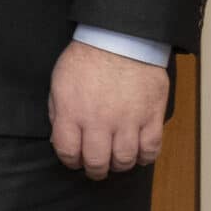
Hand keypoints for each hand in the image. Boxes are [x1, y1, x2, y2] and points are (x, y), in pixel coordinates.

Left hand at [50, 38, 169, 177]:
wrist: (120, 40)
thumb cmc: (86, 59)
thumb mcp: (59, 85)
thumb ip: (59, 114)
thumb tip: (61, 139)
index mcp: (73, 113)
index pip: (68, 152)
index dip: (70, 161)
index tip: (74, 160)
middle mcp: (100, 121)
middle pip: (97, 162)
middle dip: (94, 170)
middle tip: (96, 168)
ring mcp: (128, 120)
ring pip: (125, 159)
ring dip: (119, 165)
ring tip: (117, 160)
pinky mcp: (152, 115)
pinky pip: (151, 148)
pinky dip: (145, 157)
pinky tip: (139, 154)